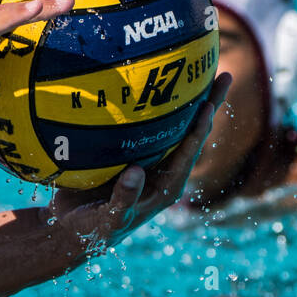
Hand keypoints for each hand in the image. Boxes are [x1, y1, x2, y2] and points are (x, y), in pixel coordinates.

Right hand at [46, 74, 233, 256]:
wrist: (73, 229)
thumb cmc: (93, 229)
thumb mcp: (108, 218)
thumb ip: (124, 198)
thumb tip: (136, 172)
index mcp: (166, 187)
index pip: (187, 153)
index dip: (199, 128)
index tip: (208, 104)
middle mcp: (164, 171)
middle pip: (191, 133)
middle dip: (208, 105)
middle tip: (223, 73)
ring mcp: (150, 160)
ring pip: (174, 125)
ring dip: (188, 98)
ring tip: (200, 67)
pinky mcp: (133, 153)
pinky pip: (148, 124)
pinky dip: (156, 104)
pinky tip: (156, 81)